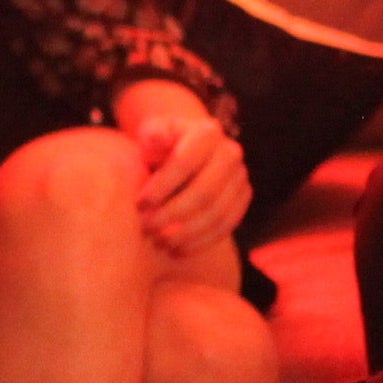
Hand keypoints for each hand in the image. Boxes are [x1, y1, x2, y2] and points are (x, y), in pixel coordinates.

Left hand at [117, 82, 249, 254]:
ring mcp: (240, 177)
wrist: (178, 152)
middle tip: (145, 228)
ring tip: (158, 242)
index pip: (185, 161)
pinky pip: (227, 226)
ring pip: (218, 213)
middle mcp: (230, 153)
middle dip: (172, 214)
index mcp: (207, 132)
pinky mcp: (242, 199)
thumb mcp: (150, 133)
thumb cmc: (158, 144)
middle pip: (205, 192)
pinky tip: (176, 250)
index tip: (139, 203)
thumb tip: (157, 138)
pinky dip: (201, 241)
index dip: (162, 185)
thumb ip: (152, 135)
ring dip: (186, 233)